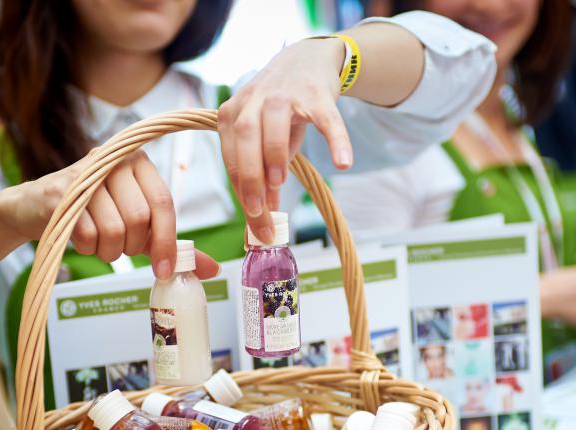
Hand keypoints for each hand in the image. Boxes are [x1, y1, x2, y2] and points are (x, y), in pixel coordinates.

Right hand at [2, 149, 218, 279]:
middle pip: (139, 219)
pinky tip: (79, 238)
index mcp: (138, 162)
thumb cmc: (92, 215)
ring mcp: (85, 174)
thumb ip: (171, 245)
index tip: (164, 271)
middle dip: (131, 247)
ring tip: (99, 243)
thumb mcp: (136, 228)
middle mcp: (114, 161)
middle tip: (120, 247)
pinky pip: (87, 234)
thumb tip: (211, 270)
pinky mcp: (59, 191)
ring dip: (108, 251)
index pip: (164, 204)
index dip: (167, 242)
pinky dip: (87, 248)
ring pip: (114, 229)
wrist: (33, 207)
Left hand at [218, 37, 352, 241]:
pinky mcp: (317, 93)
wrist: (307, 59)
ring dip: (274, 155)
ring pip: (274, 124)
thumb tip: (264, 214)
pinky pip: (327, 119)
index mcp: (233, 114)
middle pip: (245, 139)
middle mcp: (254, 100)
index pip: (233, 158)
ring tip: (279, 182)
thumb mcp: (264, 135)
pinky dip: (335, 140)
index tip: (257, 224)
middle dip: (250, 178)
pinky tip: (343, 162)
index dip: (243, 194)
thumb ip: (263, 172)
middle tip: (260, 211)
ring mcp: (285, 93)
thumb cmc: (280, 106)